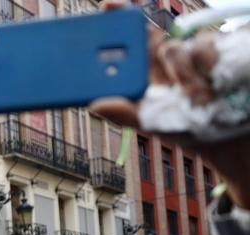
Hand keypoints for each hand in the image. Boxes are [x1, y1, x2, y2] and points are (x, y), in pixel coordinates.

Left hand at [91, 1, 249, 207]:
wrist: (230, 132)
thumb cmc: (186, 127)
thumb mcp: (153, 122)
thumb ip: (125, 113)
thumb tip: (94, 105)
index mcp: (144, 68)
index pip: (129, 37)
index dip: (119, 16)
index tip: (109, 5)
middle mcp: (166, 55)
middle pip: (152, 32)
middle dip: (151, 42)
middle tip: (152, 50)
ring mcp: (191, 51)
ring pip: (177, 46)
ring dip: (182, 74)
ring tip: (194, 96)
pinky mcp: (218, 49)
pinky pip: (205, 45)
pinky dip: (205, 65)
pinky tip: (211, 82)